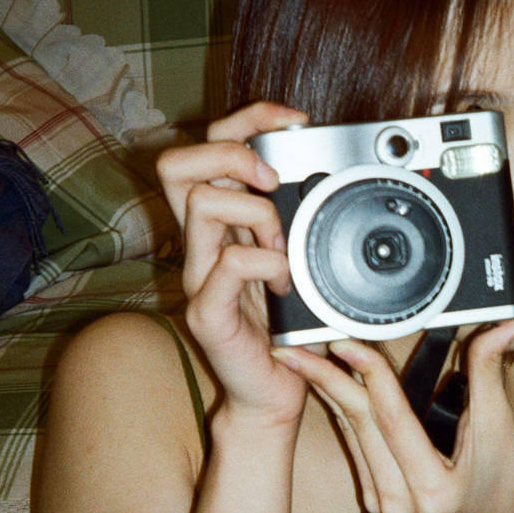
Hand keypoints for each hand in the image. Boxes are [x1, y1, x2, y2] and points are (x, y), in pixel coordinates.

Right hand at [156, 102, 310, 425]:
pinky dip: (266, 263)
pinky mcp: (206, 312)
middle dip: (232, 155)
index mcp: (219, 224)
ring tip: (284, 246)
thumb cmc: (285, 328)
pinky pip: (227, 265)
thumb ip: (300, 222)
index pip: (208, 144)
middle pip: (177, 163)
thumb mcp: (298, 260)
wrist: (271, 394)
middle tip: (272, 181)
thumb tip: (335, 179)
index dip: (248, 118)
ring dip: (258, 214)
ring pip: (201, 204)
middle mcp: (198, 243)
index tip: (295, 121)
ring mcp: (196, 276)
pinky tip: (285, 285)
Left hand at [279, 318, 513, 512]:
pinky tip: (322, 382)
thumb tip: (506, 325)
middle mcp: (399, 502)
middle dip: (326, 378)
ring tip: (299, 355)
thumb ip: (490, 373)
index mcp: (433, 489)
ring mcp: (381, 503)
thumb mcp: (501, 428)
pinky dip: (339, 408)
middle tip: (294, 346)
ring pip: (349, 432)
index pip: (393, 419)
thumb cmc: (503, 480)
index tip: (344, 342)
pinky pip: (352, 444)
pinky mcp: (372, 498)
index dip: (369, 375)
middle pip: (360, 424)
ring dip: (325, 390)